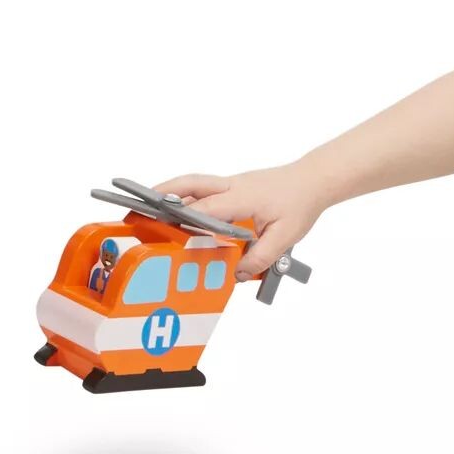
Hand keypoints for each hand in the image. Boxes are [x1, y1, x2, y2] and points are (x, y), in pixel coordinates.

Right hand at [155, 163, 327, 280]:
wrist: (314, 180)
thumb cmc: (301, 203)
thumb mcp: (286, 237)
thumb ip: (260, 257)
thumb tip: (236, 274)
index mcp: (242, 197)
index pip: (205, 208)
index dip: (181, 218)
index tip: (159, 226)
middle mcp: (232, 186)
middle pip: (190, 185)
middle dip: (162, 194)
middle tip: (138, 206)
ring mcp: (232, 183)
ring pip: (194, 183)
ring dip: (171, 191)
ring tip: (148, 204)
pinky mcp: (234, 186)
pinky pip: (204, 188)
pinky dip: (187, 195)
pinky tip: (181, 209)